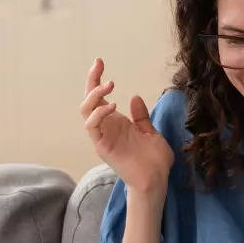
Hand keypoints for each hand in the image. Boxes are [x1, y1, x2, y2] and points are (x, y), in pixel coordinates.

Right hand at [80, 58, 174, 196]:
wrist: (157, 180)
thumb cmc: (154, 160)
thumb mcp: (150, 132)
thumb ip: (141, 116)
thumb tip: (134, 98)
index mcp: (116, 123)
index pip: (100, 97)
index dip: (96, 79)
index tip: (100, 62)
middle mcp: (106, 128)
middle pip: (88, 101)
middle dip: (91, 81)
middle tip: (99, 66)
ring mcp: (103, 137)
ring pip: (86, 112)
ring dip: (94, 96)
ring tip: (109, 86)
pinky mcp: (103, 147)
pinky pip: (92, 127)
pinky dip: (98, 114)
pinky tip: (112, 105)